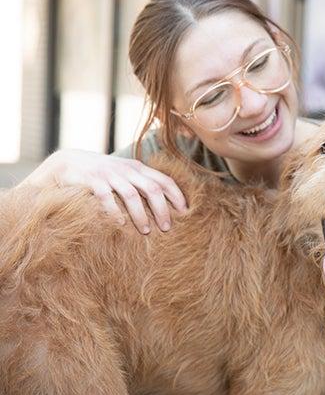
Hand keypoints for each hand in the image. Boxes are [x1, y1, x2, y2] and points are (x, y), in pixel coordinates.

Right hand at [19, 149, 187, 233]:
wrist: (67, 163)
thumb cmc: (102, 175)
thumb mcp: (124, 175)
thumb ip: (141, 185)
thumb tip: (166, 206)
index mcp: (138, 168)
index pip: (164, 180)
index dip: (177, 196)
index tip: (185, 213)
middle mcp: (126, 170)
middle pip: (152, 189)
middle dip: (162, 209)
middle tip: (167, 228)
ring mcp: (109, 174)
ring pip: (131, 195)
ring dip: (141, 214)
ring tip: (146, 231)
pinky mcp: (91, 181)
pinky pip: (106, 197)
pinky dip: (114, 211)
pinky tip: (120, 224)